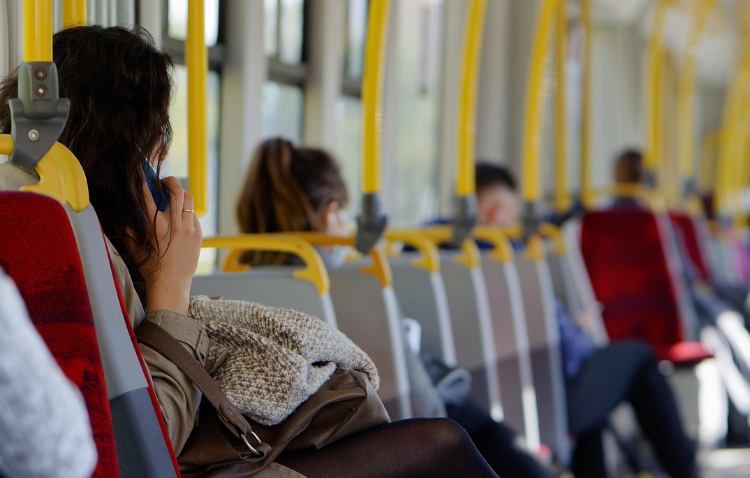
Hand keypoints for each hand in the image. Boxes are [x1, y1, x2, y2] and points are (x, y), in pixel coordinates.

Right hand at [125, 177, 201, 314]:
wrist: (171, 285)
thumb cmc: (151, 269)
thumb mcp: (135, 248)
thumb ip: (128, 231)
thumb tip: (121, 219)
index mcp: (156, 226)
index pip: (150, 197)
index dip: (146, 184)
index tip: (144, 178)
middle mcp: (175, 224)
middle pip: (177, 191)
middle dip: (170, 181)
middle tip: (165, 181)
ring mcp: (189, 228)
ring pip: (188, 200)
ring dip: (181, 193)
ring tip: (174, 194)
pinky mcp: (198, 234)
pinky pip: (194, 215)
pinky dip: (187, 211)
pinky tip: (181, 215)